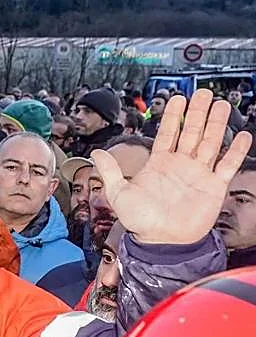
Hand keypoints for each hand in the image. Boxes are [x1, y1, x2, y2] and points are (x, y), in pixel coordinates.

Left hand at [92, 89, 252, 244]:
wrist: (162, 243)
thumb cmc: (140, 222)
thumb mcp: (119, 194)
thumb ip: (110, 172)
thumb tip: (96, 153)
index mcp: (158, 163)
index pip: (167, 133)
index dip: (173, 116)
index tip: (178, 98)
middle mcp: (180, 165)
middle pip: (191, 132)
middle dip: (198, 112)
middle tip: (204, 93)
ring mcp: (198, 174)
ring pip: (210, 142)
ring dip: (216, 124)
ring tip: (221, 105)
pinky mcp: (214, 186)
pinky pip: (227, 165)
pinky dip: (235, 151)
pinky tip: (242, 135)